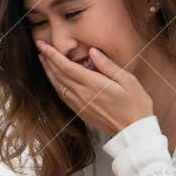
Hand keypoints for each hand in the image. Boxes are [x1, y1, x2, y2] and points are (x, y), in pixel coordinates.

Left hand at [36, 41, 152, 135]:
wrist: (133, 131)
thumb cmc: (135, 104)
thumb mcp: (127, 80)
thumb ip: (107, 65)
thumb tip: (92, 52)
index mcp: (93, 84)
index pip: (66, 66)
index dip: (52, 54)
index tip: (43, 44)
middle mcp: (82, 95)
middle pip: (58, 75)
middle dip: (47, 59)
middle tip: (40, 47)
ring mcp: (80, 104)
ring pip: (58, 86)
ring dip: (49, 72)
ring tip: (43, 59)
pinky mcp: (80, 111)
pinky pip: (63, 96)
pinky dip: (55, 85)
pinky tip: (54, 79)